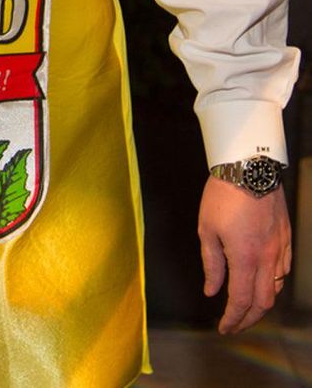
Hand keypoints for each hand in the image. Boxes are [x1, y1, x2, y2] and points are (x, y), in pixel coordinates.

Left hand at [198, 176, 291, 333]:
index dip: (233, 319)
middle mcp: (267, 258)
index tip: (224, 327)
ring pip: (276, 288)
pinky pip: (283, 269)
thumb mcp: (207, 228)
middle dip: (249, 318)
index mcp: (245, 258)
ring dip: (262, 302)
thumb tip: (211, 290)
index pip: (241, 301)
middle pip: (263, 302)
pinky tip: (263, 281)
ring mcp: (280, 248)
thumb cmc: (222, 195)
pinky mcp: (286, 237)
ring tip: (247, 306)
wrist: (249, 167)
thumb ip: (211, 263)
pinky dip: (273, 283)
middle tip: (235, 324)